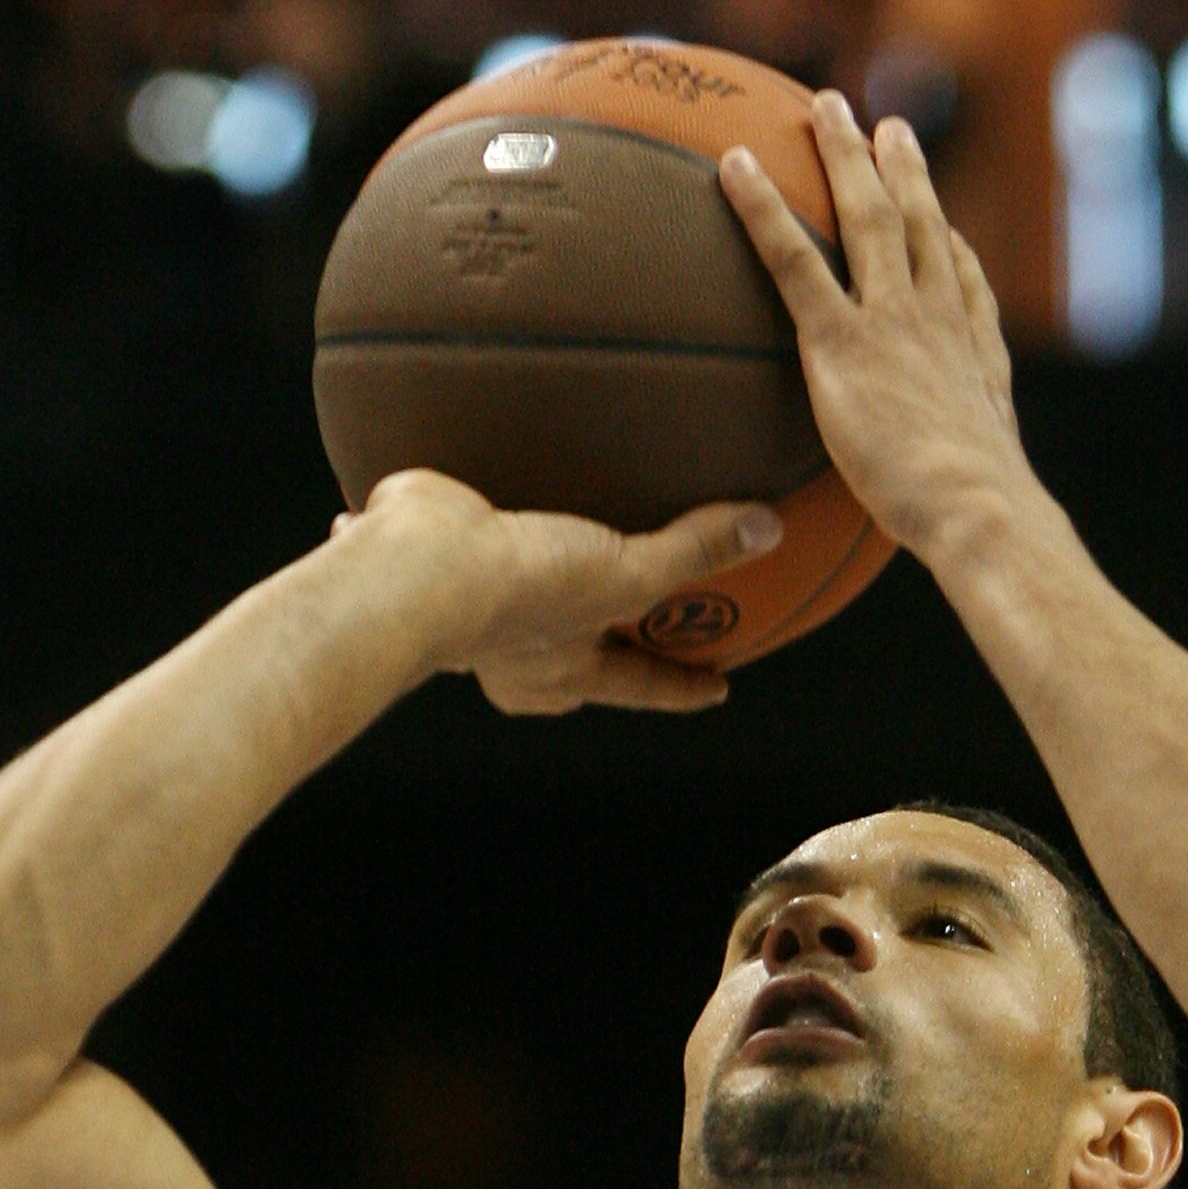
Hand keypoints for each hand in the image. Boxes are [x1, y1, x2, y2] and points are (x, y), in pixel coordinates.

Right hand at [334, 470, 781, 713]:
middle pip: (577, 659)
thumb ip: (693, 550)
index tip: (716, 688)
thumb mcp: (624, 573)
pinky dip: (440, 532)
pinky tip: (444, 500)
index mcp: (566, 673)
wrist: (420, 569)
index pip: (642, 684)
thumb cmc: (521, 594)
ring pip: (515, 609)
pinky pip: (446, 545)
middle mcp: (517, 654)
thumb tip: (768, 530)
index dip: (682, 685)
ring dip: (531, 590)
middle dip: (605, 647)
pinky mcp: (432, 557)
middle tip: (638, 630)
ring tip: (550, 557)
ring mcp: (471, 609)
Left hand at [719, 94, 1044, 564]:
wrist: (977, 509)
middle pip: (919, 222)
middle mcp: (936, 317)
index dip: (948, 241)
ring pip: (868, 216)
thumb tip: (958, 516)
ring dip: (845, 156)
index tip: (939, 214)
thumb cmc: (980, 519)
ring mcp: (891, 320)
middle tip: (887, 127)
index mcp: (971, 351)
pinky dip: (762, 208)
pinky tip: (735, 169)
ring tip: (823, 110)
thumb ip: (958, 476)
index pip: (961, 281)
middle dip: (902, 169)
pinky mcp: (843, 342)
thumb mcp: (979, 488)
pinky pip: (793, 260)